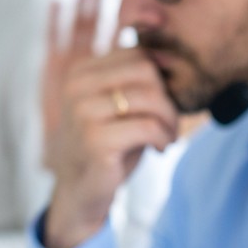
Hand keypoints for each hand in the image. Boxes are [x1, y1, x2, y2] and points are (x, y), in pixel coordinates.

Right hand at [41, 0, 179, 247]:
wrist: (83, 191)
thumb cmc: (107, 146)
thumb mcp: (118, 107)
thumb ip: (135, 82)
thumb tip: (170, 56)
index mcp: (81, 72)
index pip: (137, 55)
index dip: (161, 80)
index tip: (163, 106)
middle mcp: (77, 87)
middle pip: (146, 71)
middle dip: (167, 98)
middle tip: (170, 123)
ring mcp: (83, 112)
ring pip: (149, 97)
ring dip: (169, 120)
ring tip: (168, 136)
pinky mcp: (95, 139)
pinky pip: (148, 126)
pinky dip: (163, 137)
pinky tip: (160, 148)